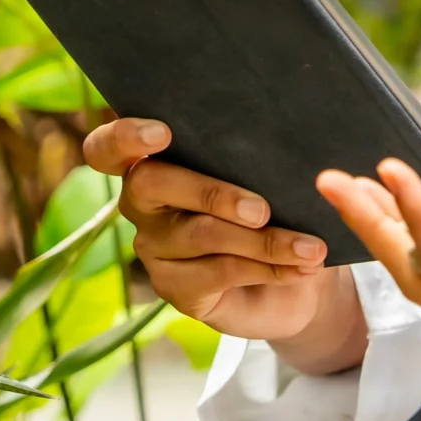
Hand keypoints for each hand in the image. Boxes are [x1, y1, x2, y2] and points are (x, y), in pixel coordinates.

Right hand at [82, 118, 363, 368]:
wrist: (298, 279)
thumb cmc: (279, 208)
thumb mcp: (270, 176)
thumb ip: (256, 155)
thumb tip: (279, 137)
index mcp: (156, 159)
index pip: (109, 148)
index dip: (124, 138)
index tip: (162, 133)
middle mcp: (143, 202)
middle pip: (151, 184)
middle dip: (211, 193)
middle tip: (262, 209)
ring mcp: (154, 246)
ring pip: (201, 233)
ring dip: (264, 240)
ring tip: (311, 247)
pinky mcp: (174, 287)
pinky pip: (219, 271)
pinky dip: (268, 267)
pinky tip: (301, 266)